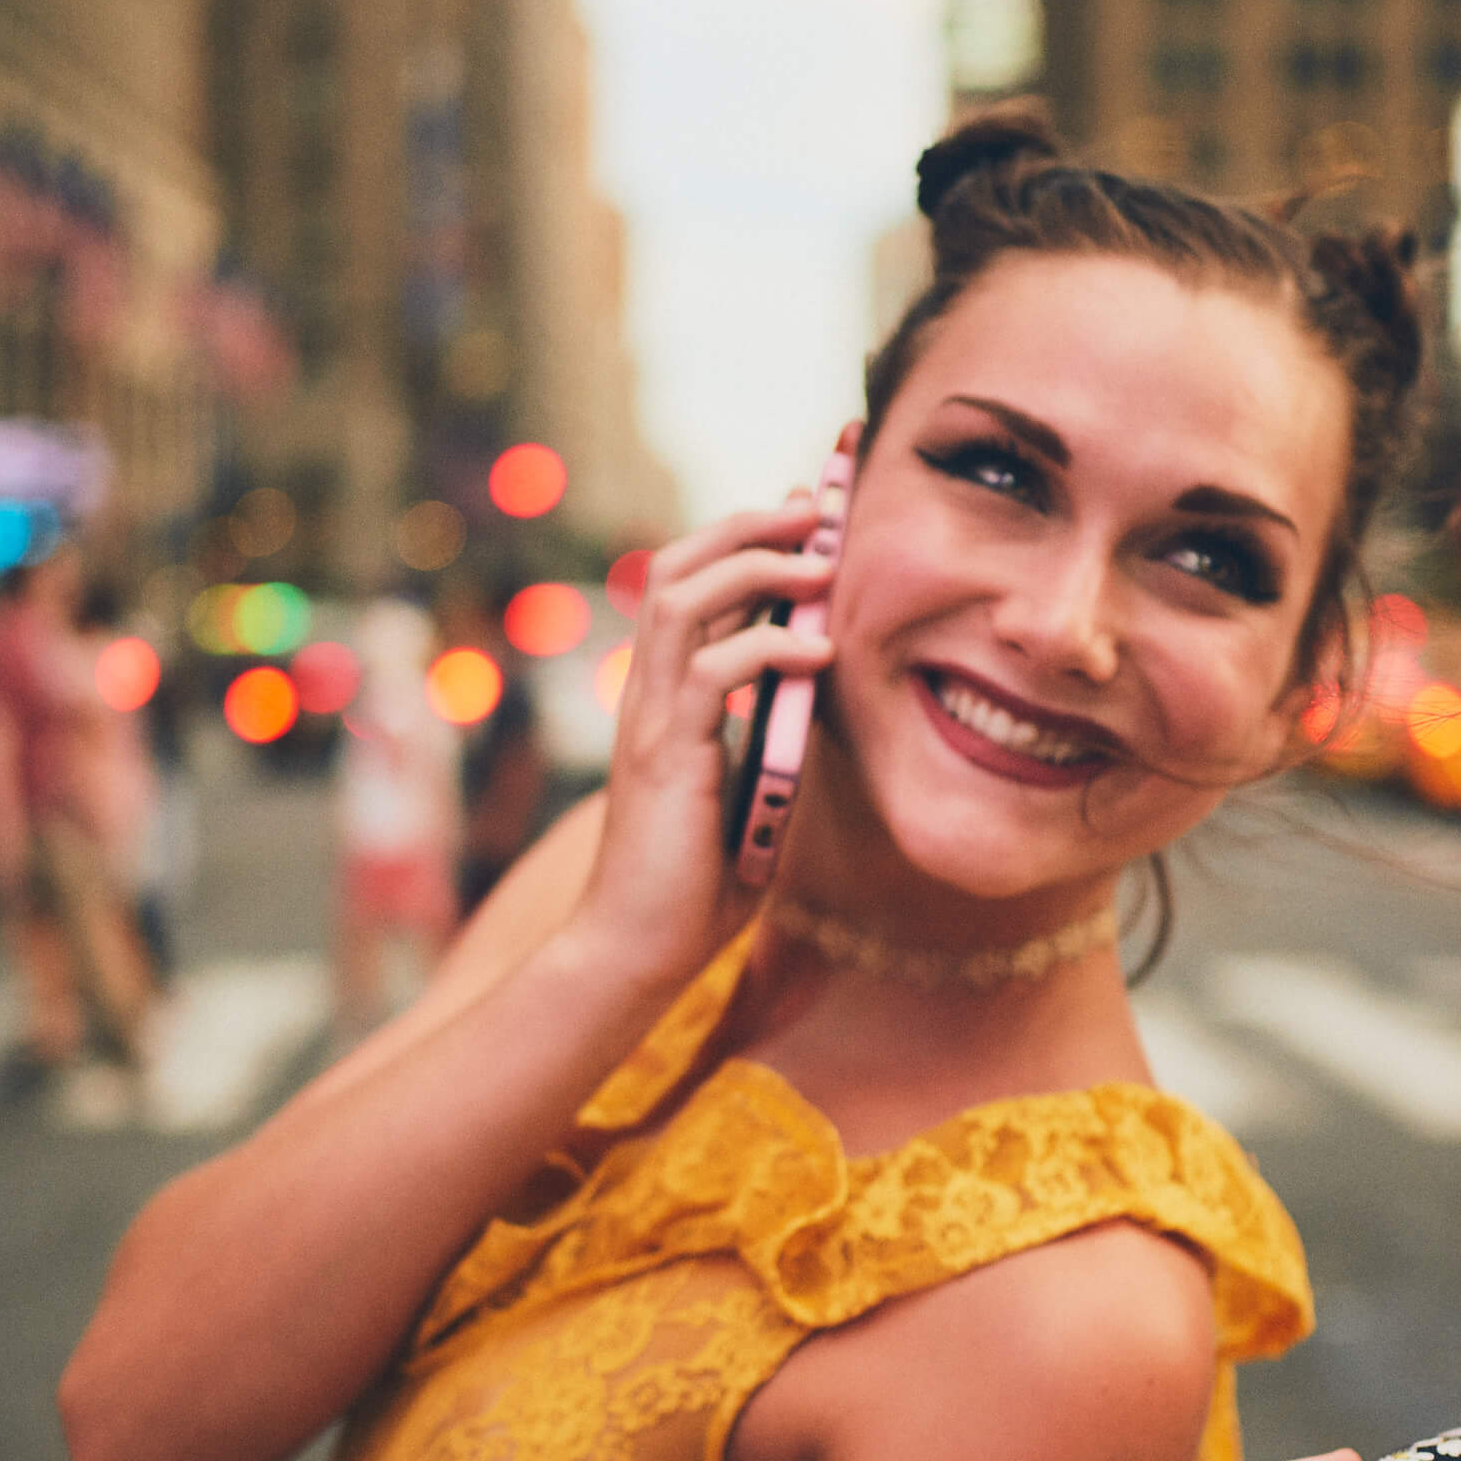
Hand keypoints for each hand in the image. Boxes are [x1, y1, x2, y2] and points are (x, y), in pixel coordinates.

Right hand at [572, 495, 839, 982]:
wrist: (638, 950)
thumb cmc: (697, 883)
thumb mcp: (754, 788)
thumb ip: (775, 734)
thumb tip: (822, 687)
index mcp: (663, 697)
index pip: (691, 588)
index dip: (743, 543)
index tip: (805, 518)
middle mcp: (646, 693)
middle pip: (676, 567)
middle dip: (746, 527)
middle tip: (815, 510)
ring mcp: (649, 718)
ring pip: (681, 598)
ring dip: (756, 567)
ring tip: (822, 563)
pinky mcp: (665, 753)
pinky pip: (711, 671)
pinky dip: (769, 647)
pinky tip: (819, 653)